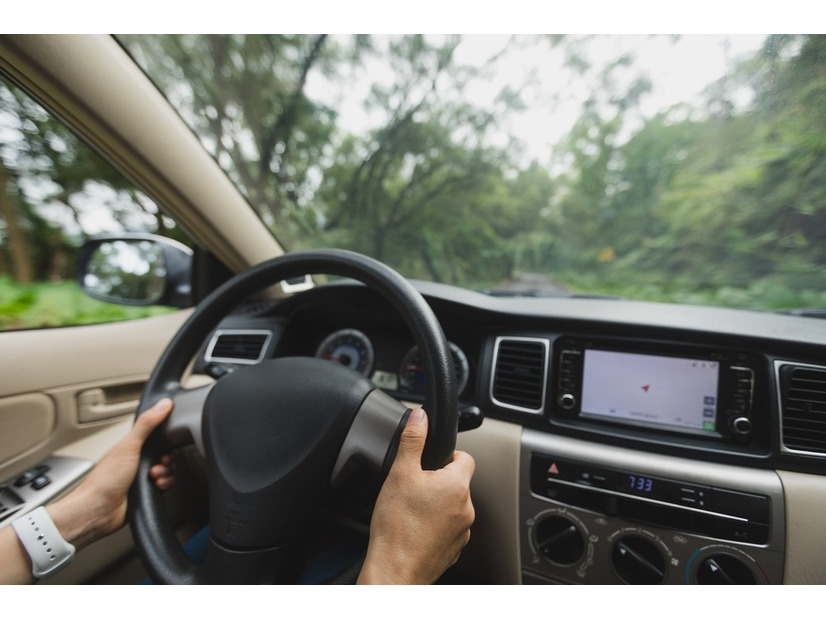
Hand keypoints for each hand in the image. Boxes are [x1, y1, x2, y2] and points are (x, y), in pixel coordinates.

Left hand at [49, 398, 173, 549]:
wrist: (99, 511)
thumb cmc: (104, 480)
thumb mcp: (128, 446)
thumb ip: (147, 424)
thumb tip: (163, 404)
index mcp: (132, 446)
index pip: (157, 435)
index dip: (166, 439)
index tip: (167, 443)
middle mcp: (137, 460)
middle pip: (166, 453)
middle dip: (166, 459)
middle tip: (158, 463)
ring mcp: (142, 476)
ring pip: (168, 469)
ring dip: (165, 473)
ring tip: (153, 477)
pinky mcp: (147, 491)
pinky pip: (166, 484)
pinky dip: (164, 485)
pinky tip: (154, 487)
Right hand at [358, 408, 474, 583]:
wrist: (394, 571)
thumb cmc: (396, 526)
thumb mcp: (400, 473)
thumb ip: (413, 440)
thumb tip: (421, 416)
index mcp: (457, 485)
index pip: (465, 457)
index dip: (447, 455)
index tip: (429, 462)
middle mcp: (466, 509)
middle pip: (457, 483)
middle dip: (437, 481)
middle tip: (412, 487)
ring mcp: (462, 532)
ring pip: (452, 507)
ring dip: (436, 505)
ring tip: (410, 510)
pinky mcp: (453, 550)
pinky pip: (448, 529)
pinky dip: (434, 526)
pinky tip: (413, 528)